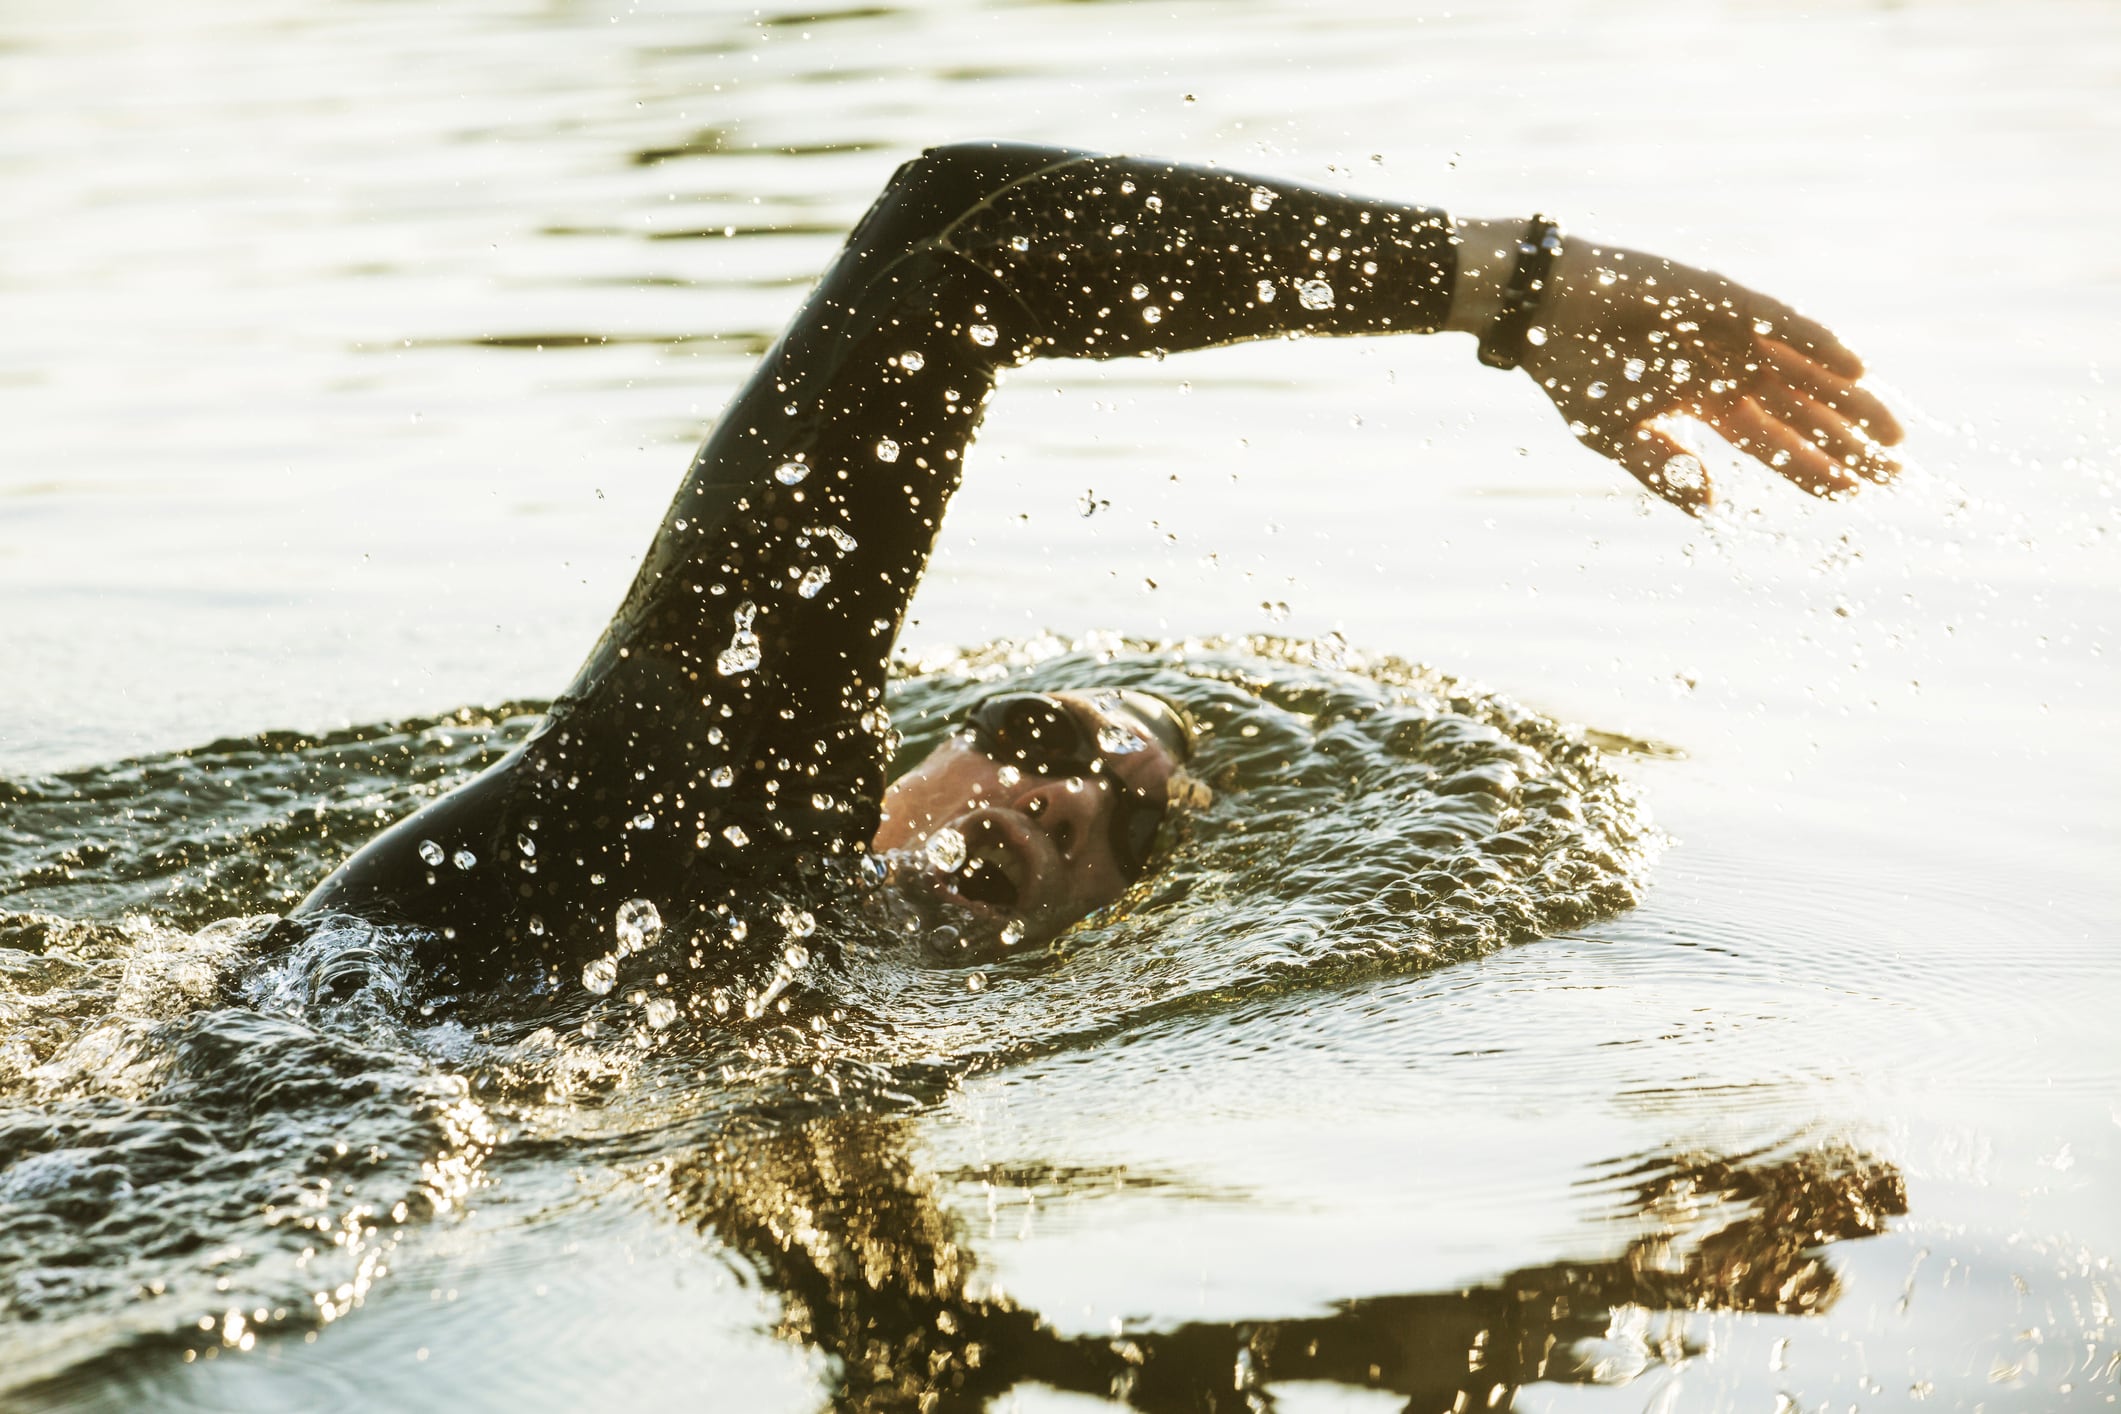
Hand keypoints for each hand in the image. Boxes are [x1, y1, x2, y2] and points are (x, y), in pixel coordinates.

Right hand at [1525, 240, 1902, 511]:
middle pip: (1801, 408)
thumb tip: (1712, 510)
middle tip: (1896, 469)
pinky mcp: (1721, 298)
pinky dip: (1817, 343)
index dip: (1811, 466)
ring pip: (1803, 369)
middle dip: (1846, 438)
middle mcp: (1728, 367)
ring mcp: (1729, 330)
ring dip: (1847, 397)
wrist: (1543, 313)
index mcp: (1705, 403)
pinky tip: (1854, 368)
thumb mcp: (1616, 437)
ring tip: (1890, 432)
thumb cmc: (1574, 373)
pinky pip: (1779, 323)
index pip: (1771, 440)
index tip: (1854, 493)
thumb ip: (1663, 470)